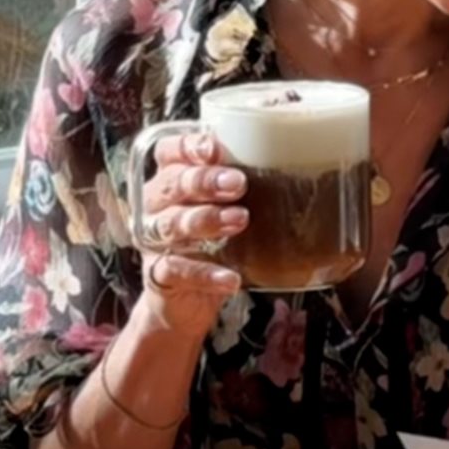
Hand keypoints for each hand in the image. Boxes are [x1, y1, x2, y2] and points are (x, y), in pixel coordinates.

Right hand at [136, 130, 245, 340]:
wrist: (186, 301)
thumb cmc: (212, 243)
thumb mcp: (226, 210)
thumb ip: (242, 185)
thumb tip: (293, 156)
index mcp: (171, 180)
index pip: (168, 152)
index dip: (186, 146)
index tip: (214, 148)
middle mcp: (157, 207)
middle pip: (171, 185)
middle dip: (204, 181)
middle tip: (238, 184)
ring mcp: (155, 242)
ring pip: (171, 224)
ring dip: (206, 220)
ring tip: (239, 220)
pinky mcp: (159, 276)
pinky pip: (177, 270)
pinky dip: (205, 274)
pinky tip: (230, 278)